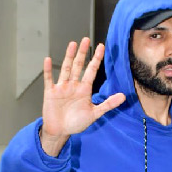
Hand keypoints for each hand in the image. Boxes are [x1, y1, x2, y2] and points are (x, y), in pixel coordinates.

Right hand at [40, 37, 125, 155]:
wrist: (60, 132)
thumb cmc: (76, 123)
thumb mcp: (94, 113)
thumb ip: (108, 104)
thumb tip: (124, 96)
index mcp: (84, 89)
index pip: (91, 71)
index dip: (96, 59)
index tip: (102, 47)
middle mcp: (73, 86)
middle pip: (78, 66)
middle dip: (83, 53)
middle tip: (86, 39)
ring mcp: (62, 87)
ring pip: (66, 69)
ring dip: (69, 57)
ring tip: (73, 44)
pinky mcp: (51, 92)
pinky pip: (49, 79)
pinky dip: (48, 70)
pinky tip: (48, 60)